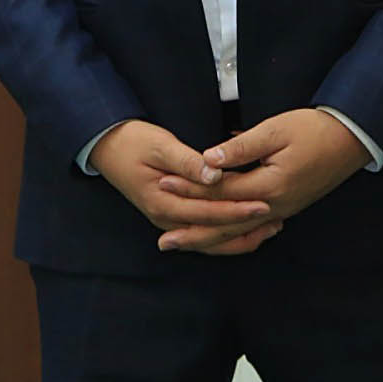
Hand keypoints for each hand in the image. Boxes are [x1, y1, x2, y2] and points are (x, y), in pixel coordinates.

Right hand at [90, 119, 284, 256]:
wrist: (106, 146)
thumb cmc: (132, 142)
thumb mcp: (159, 145)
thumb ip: (187, 162)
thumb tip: (213, 174)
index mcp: (163, 202)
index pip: (208, 212)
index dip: (237, 209)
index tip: (264, 204)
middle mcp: (166, 218)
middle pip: (212, 232)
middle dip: (245, 227)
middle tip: (276, 219)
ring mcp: (169, 220)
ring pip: (209, 239)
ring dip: (239, 236)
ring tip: (269, 228)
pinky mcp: (172, 216)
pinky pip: (203, 233)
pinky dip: (225, 235)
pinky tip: (246, 229)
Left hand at [151, 109, 370, 251]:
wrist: (352, 139)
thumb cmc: (314, 129)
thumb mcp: (276, 130)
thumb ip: (240, 147)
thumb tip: (207, 160)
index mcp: (269, 186)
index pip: (220, 192)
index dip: (190, 189)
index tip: (164, 185)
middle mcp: (274, 206)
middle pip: (226, 224)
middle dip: (194, 231)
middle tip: (163, 241)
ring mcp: (282, 211)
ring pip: (239, 232)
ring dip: (210, 239)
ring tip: (184, 244)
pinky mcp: (287, 208)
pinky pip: (254, 230)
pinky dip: (233, 236)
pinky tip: (220, 239)